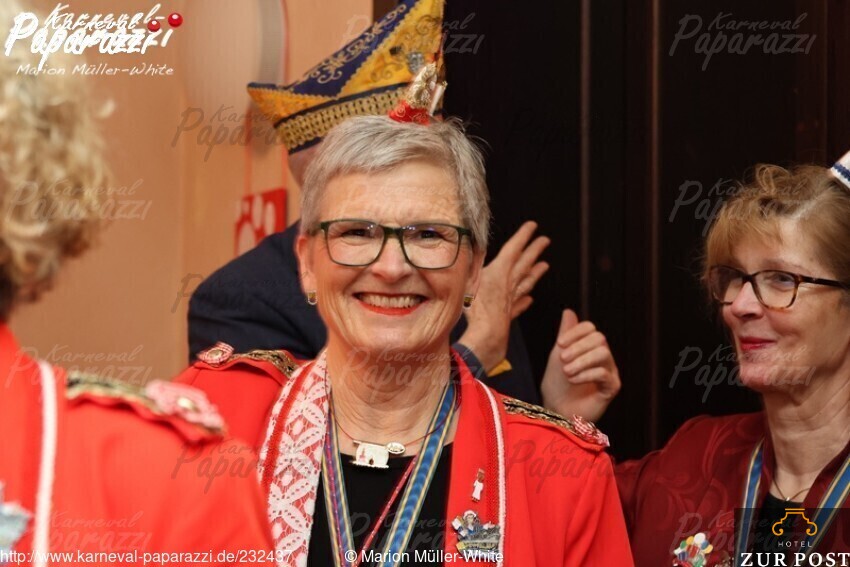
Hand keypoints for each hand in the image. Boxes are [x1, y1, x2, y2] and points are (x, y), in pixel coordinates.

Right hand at [459, 221, 549, 371]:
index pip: (513, 249)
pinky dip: (525, 300)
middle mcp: (508, 284)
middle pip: (524, 263)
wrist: (486, 336)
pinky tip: (529, 299)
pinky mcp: (508, 315)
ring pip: (526, 282)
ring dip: (535, 273)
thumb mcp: (467, 277)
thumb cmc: (477, 311)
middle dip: (534, 250)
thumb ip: (472, 260)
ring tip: (544, 266)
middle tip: (544, 241)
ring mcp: (510, 300)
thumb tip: (472, 244)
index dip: (523, 237)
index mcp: (499, 272)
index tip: (532, 227)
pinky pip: (520, 305)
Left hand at [541, 309, 620, 420]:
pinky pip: (604, 373)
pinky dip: (585, 374)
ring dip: (581, 361)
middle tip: (562, 360)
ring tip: (567, 372)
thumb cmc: (557, 384)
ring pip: (603, 353)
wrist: (557, 410)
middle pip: (599, 339)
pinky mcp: (612, 387)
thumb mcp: (557, 355)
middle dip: (578, 348)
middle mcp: (603, 357)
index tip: (560, 344)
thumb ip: (565, 334)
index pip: (590, 328)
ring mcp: (609, 371)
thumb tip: (568, 311)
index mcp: (589, 347)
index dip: (576, 333)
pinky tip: (574, 380)